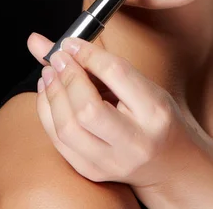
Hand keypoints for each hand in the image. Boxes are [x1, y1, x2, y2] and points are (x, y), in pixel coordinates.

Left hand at [27, 32, 207, 192]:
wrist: (169, 161)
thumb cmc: (153, 114)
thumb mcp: (141, 83)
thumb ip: (99, 61)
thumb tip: (42, 42)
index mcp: (154, 111)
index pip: (116, 74)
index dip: (88, 55)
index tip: (71, 43)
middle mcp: (135, 142)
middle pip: (88, 109)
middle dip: (67, 78)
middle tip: (59, 58)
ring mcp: (111, 162)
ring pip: (68, 129)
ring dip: (52, 94)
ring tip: (49, 73)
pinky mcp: (91, 171)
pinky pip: (58, 142)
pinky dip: (47, 112)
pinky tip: (48, 92)